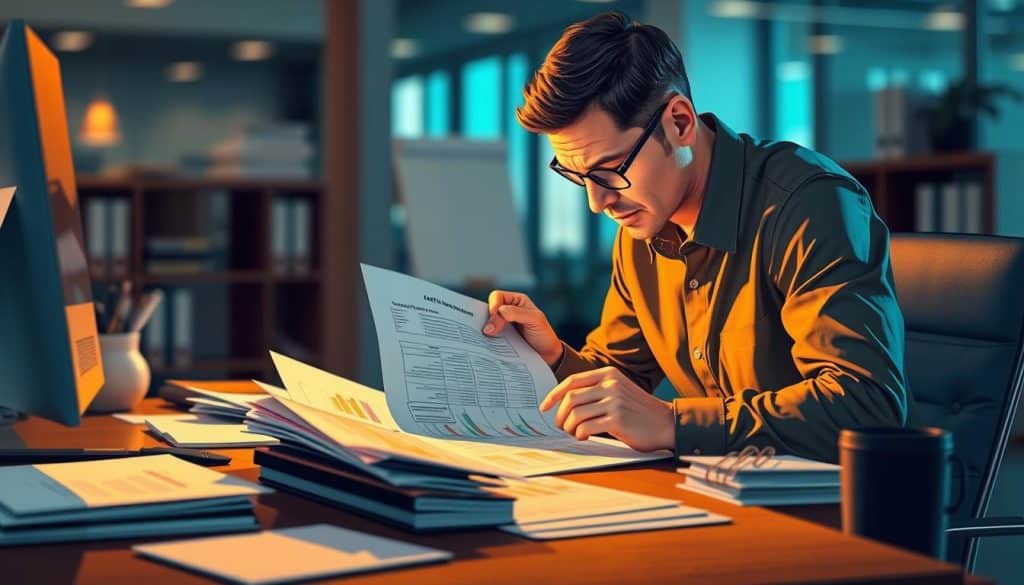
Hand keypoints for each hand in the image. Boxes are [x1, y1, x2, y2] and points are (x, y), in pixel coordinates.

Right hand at [483, 290, 562, 366]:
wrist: (548, 356)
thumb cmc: (544, 335)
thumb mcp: (534, 319)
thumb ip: (516, 313)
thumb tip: (497, 313)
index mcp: (517, 301)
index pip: (497, 297)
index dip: (493, 306)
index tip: (495, 318)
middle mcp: (508, 311)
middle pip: (488, 309)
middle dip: (487, 319)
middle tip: (488, 331)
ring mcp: (503, 325)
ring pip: (487, 323)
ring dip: (486, 331)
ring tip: (486, 338)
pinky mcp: (500, 338)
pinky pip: (489, 337)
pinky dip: (488, 340)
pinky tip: (489, 345)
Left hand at [539, 366, 673, 451]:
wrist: (666, 424)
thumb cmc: (638, 411)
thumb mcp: (618, 392)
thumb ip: (596, 391)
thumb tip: (564, 403)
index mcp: (609, 374)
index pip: (572, 381)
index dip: (553, 394)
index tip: (544, 406)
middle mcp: (610, 384)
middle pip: (570, 398)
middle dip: (560, 415)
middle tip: (561, 426)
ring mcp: (614, 401)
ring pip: (575, 414)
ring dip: (569, 427)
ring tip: (574, 433)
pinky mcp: (617, 420)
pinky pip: (586, 427)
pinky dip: (580, 434)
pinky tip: (584, 437)